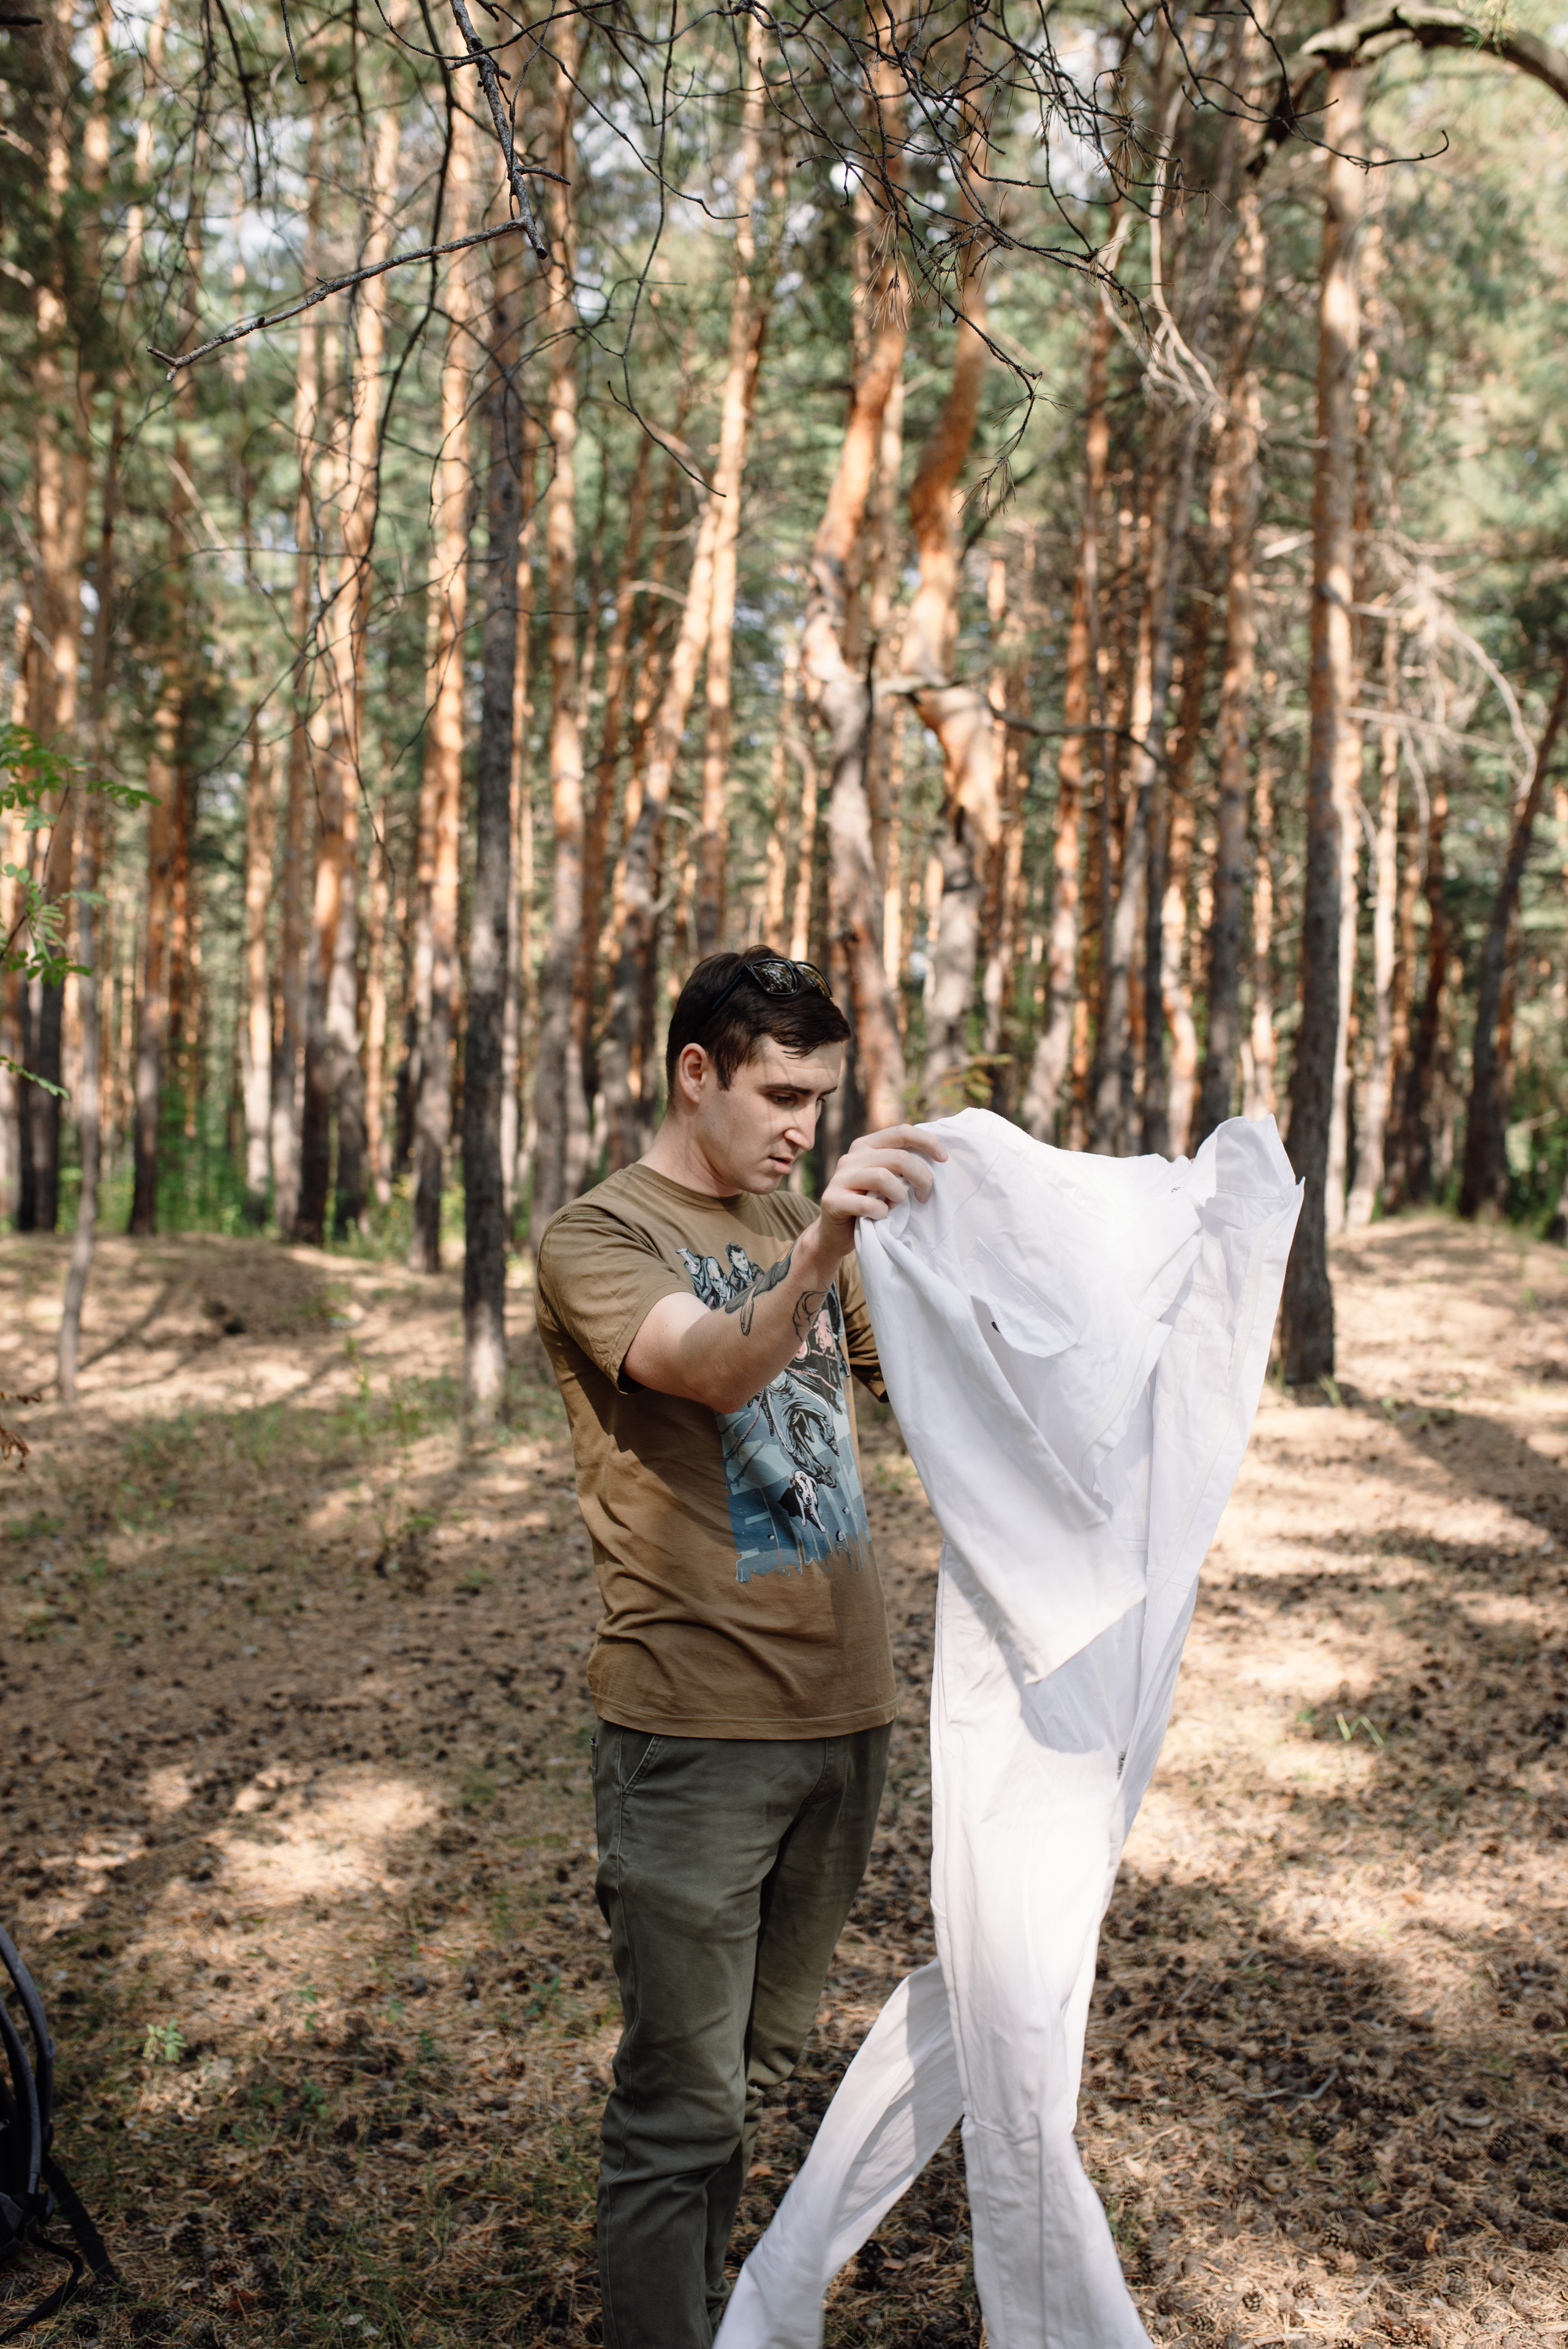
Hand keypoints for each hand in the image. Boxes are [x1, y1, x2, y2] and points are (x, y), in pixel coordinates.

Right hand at [818, 1123, 948, 1254]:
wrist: (835, 1233)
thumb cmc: (870, 1204)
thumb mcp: (887, 1179)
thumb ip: (902, 1165)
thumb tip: (937, 1157)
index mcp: (866, 1145)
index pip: (901, 1132)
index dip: (927, 1142)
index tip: (944, 1159)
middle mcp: (851, 1156)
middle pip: (899, 1157)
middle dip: (921, 1178)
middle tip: (925, 1196)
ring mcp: (839, 1178)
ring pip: (883, 1177)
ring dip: (899, 1196)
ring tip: (896, 1206)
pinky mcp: (832, 1200)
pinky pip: (867, 1204)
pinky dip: (881, 1213)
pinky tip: (879, 1216)